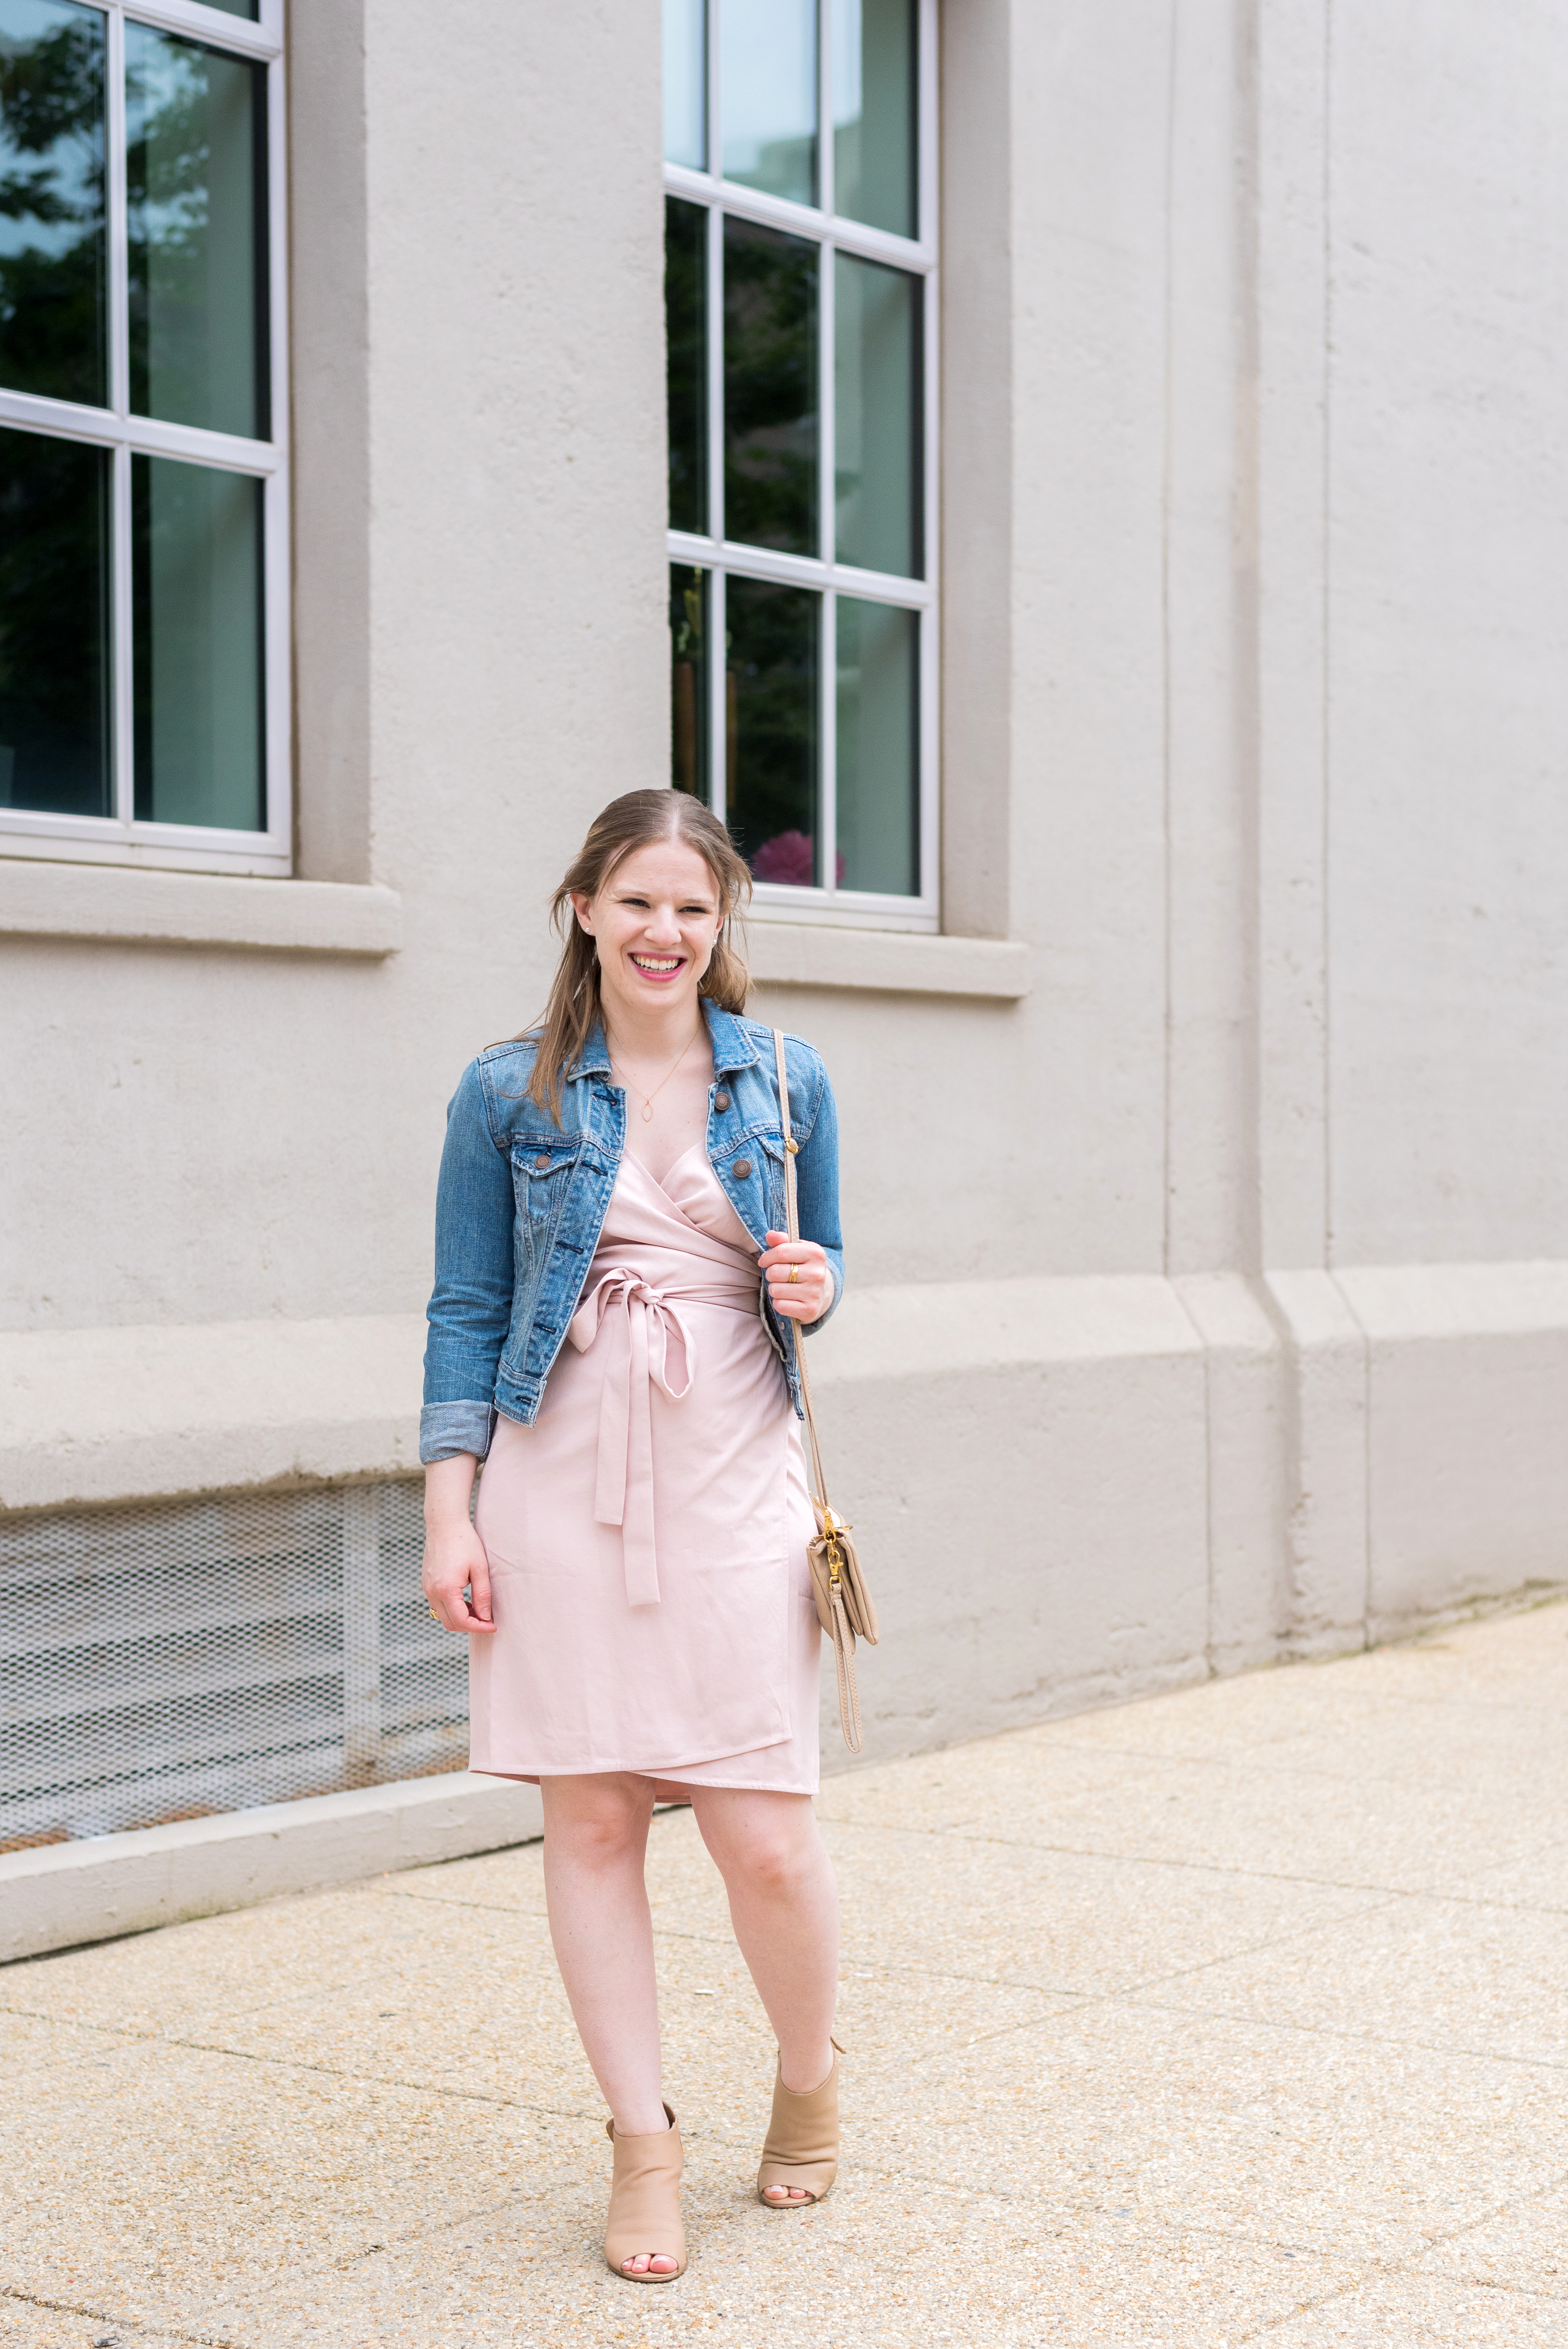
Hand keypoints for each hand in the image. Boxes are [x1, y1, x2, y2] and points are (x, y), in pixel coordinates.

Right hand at [422, 1457, 497, 1633]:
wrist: (444, 1524)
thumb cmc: (464, 1542)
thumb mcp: (480, 1569)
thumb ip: (483, 1595)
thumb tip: (486, 1617)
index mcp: (446, 1590)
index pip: (462, 1621)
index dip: (479, 1627)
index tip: (493, 1626)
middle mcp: (432, 1592)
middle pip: (450, 1624)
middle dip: (470, 1626)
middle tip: (487, 1620)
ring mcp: (427, 1588)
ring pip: (442, 1616)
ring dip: (460, 1618)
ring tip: (478, 1609)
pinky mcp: (426, 1583)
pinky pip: (438, 1605)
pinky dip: (452, 1609)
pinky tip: (466, 1600)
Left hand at [759, 1231, 830, 1322]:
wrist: (822, 1292)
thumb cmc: (803, 1267)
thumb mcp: (795, 1250)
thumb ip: (781, 1241)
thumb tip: (770, 1234)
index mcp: (815, 1253)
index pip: (781, 1252)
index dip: (767, 1257)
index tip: (764, 1261)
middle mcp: (818, 1273)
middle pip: (775, 1272)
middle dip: (770, 1274)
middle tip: (777, 1276)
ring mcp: (815, 1292)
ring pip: (775, 1290)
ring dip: (774, 1289)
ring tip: (784, 1287)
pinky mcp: (810, 1309)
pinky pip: (780, 1305)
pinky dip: (779, 1303)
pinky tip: (788, 1299)